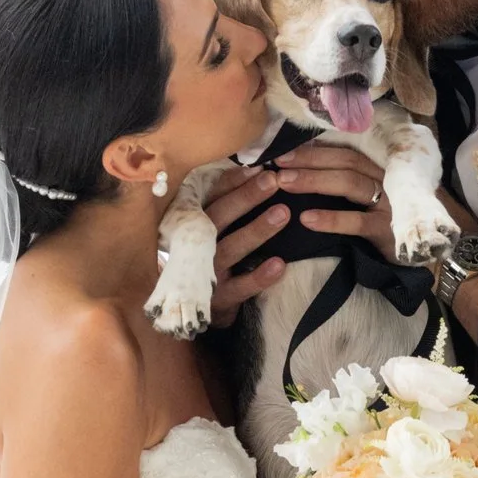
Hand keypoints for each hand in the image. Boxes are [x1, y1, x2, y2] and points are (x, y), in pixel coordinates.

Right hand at [206, 162, 288, 318]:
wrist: (196, 309)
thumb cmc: (209, 258)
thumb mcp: (208, 231)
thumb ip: (225, 205)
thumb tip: (258, 172)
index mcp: (194, 223)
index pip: (212, 196)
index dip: (233, 181)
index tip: (260, 168)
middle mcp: (195, 245)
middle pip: (219, 217)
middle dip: (246, 198)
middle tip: (274, 181)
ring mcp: (206, 273)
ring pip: (231, 249)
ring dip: (257, 231)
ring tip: (283, 213)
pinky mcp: (219, 298)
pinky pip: (241, 287)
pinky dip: (259, 277)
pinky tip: (280, 265)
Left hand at [268, 136, 398, 263]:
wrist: (418, 256)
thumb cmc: (384, 225)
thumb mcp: (368, 200)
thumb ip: (344, 184)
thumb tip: (301, 171)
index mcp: (377, 170)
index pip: (344, 151)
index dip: (314, 149)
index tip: (283, 151)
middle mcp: (385, 181)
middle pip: (346, 161)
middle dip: (310, 160)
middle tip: (278, 164)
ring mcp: (389, 205)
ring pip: (350, 183)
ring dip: (314, 180)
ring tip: (285, 183)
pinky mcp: (387, 231)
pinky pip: (357, 222)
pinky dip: (331, 219)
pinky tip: (306, 219)